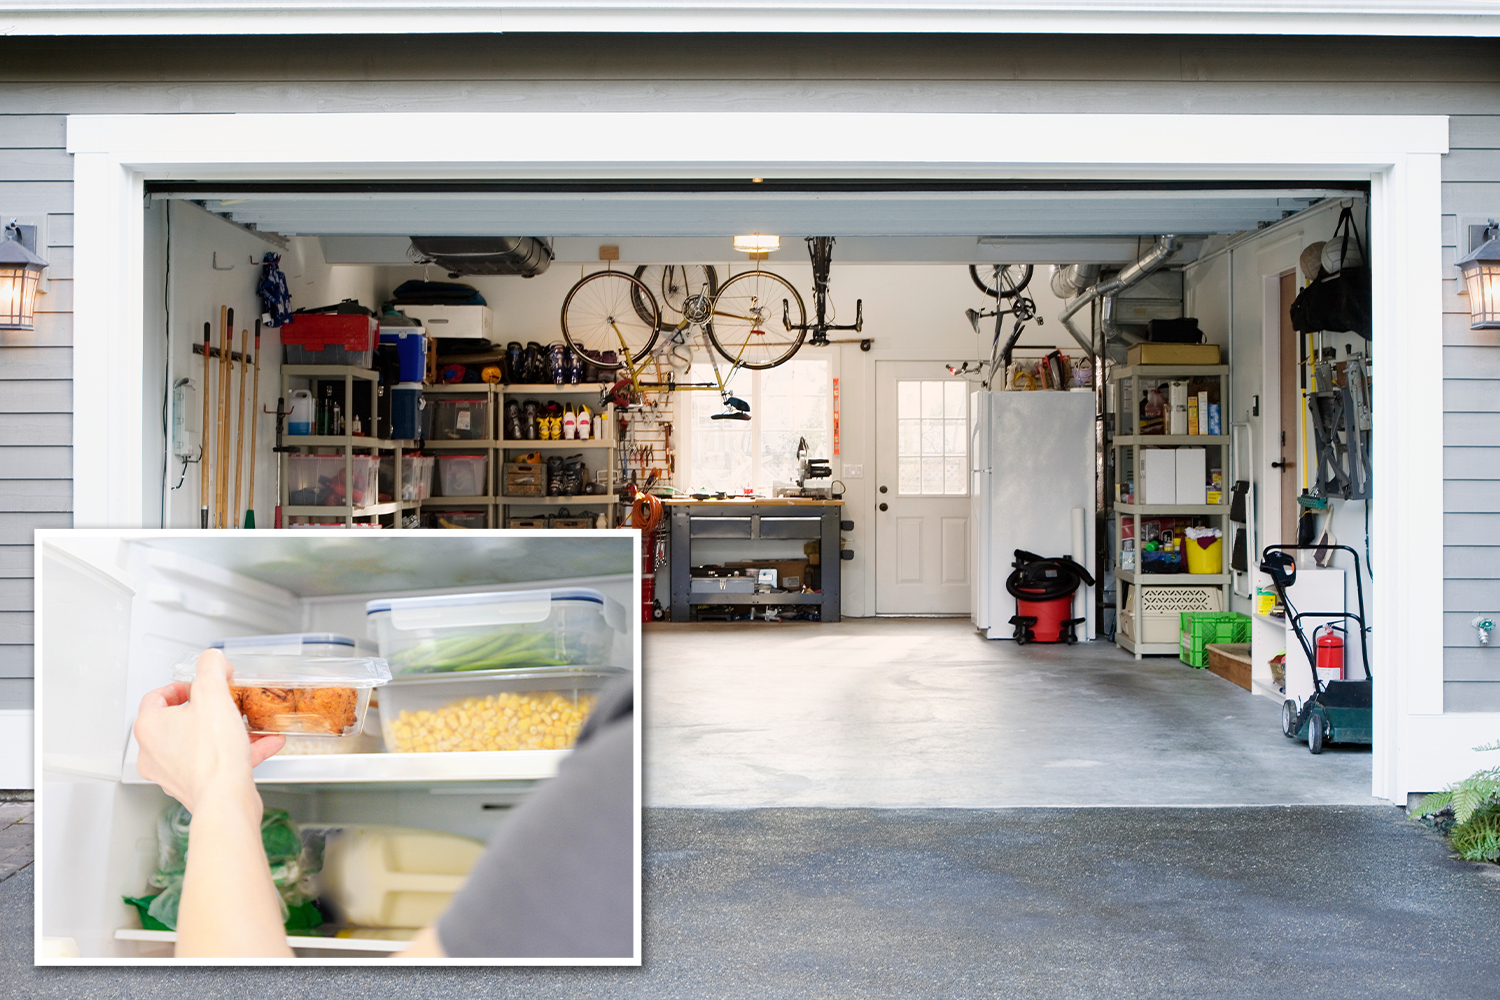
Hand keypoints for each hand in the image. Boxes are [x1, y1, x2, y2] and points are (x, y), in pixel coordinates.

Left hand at [133, 649, 282, 812]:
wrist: (226, 801)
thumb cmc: (213, 755)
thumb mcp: (214, 694)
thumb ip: (211, 668)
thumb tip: (212, 659)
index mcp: (149, 727)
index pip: (157, 696)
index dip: (183, 685)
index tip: (203, 685)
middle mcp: (153, 752)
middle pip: (179, 720)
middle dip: (208, 709)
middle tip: (226, 703)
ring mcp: (172, 772)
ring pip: (199, 742)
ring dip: (226, 730)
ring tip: (249, 725)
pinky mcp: (193, 787)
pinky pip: (215, 762)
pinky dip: (236, 752)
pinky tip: (264, 744)